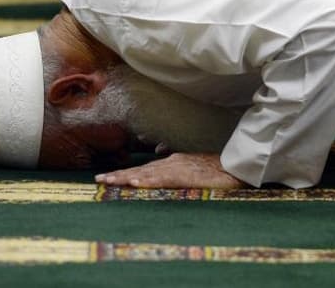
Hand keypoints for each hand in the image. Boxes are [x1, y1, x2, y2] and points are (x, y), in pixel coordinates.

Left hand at [94, 152, 245, 188]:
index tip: (107, 177)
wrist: (236, 166)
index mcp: (172, 162)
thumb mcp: (192, 165)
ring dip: (127, 177)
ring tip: (109, 181)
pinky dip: (148, 180)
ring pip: (147, 173)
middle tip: (98, 179)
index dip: (124, 173)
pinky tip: (135, 183)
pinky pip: (163, 178)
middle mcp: (171, 162)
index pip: (144, 169)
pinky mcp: (186, 175)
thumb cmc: (216, 168)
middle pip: (140, 170)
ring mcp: (178, 168)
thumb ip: (175, 162)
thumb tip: (159, 151)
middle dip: (118, 174)